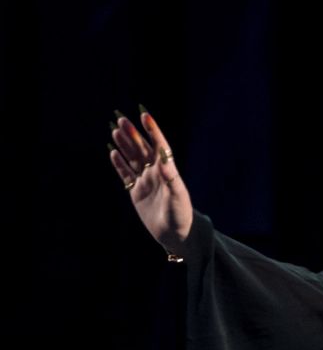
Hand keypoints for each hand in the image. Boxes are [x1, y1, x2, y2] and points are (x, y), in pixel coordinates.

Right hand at [108, 107, 192, 257]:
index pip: (159, 146)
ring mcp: (146, 182)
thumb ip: (171, 178)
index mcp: (168, 171)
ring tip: (115, 130)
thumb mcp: (178, 197)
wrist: (175, 235)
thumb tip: (164, 161)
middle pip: (143, 149)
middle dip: (133, 134)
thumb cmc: (181, 215)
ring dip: (125, 145)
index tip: (145, 115)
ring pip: (133, 159)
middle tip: (121, 118)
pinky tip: (113, 152)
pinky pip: (126, 174)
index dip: (152, 131)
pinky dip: (120, 164)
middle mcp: (156, 173)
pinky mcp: (137, 192)